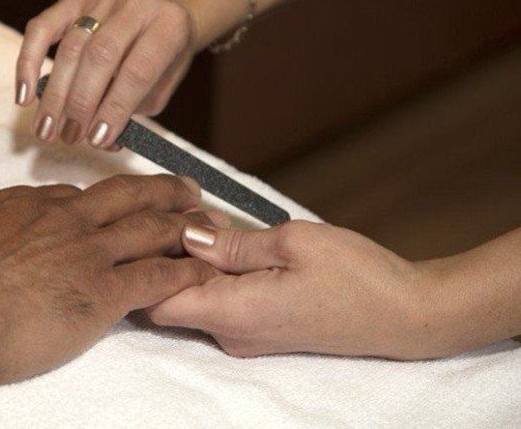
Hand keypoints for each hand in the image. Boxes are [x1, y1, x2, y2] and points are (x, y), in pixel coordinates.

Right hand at [0, 174, 224, 383]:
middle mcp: (67, 220)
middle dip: (162, 191)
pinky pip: (157, 277)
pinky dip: (185, 273)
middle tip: (189, 190)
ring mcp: (89, 253)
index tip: (114, 204)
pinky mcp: (103, 293)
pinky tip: (204, 272)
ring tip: (211, 223)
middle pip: (127, 196)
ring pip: (151, 229)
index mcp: (30, 206)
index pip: (74, 195)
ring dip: (185, 224)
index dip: (100, 200)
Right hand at [15, 0, 195, 147]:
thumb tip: (99, 138)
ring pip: (70, 47)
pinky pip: (42, 28)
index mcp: (169, 26)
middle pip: (99, 56)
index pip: (138, 71)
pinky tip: (25, 96)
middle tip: (69, 137)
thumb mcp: (161, 87)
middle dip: (80, 103)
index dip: (115, 108)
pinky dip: (28, 63)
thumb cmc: (162, 58)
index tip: (97, 139)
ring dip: (55, 95)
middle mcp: (137, 2)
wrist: (165, 10)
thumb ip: (134, 109)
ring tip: (46, 129)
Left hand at [149, 221, 452, 359]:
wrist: (406, 314)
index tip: (155, 227)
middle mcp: (231, 334)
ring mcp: (245, 337)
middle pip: (170, 300)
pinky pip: (219, 303)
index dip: (145, 265)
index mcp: (234, 312)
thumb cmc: (356, 274)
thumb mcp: (292, 242)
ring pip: (195, 299)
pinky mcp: (259, 331)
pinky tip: (231, 243)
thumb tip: (187, 235)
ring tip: (213, 223)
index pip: (155, 303)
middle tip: (188, 214)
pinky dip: (215, 274)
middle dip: (168, 258)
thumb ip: (232, 243)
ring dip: (195, 263)